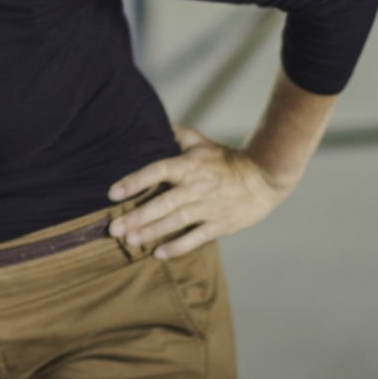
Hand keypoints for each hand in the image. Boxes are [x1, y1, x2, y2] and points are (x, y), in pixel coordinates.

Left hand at [106, 126, 292, 258]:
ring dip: (152, 232)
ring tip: (129, 241)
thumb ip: (177, 135)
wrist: (265, 177)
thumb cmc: (228, 160)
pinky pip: (196, 238)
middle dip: (136, 216)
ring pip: (176, 222)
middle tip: (113, 228)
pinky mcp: (220, 225)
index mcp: (189, 166)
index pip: (157, 171)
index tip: (112, 192)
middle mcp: (196, 187)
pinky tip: (158, 254)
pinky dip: (177, 247)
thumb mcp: (202, 143)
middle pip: (162, 203)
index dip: (135, 181)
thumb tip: (154, 124)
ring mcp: (208, 208)